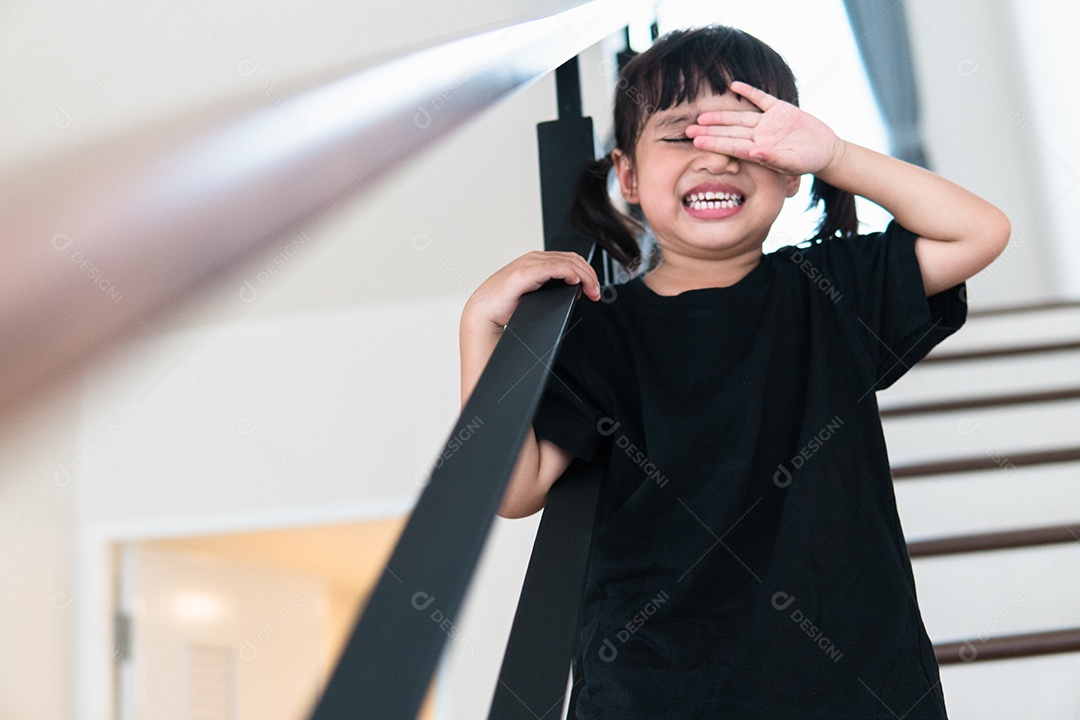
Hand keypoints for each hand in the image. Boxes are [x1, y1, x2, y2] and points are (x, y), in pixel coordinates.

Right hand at [463, 250, 600, 332]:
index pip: (570, 259)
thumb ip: (551, 288)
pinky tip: (577, 282)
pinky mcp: (525, 272)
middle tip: (596, 293)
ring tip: (592, 291)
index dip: (587, 272)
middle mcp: (534, 258)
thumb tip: (575, 290)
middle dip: (590, 275)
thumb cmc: (505, 306)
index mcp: (536, 262)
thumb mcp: (535, 294)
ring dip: (586, 276)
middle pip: (573, 259)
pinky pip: (555, 267)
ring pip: (568, 262)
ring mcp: (529, 263)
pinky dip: (570, 272)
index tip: (594, 291)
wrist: (484, 312)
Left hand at [685, 81, 844, 176]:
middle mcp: (759, 136)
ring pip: (740, 117)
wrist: (825, 150)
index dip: (713, 143)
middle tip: (688, 130)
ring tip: (702, 116)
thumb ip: (773, 159)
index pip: (731, 146)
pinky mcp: (780, 109)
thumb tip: (754, 154)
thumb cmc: (808, 161)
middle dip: (709, 131)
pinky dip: (749, 91)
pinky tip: (734, 85)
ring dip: (721, 116)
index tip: (696, 142)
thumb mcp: (793, 163)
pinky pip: (761, 98)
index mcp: (759, 150)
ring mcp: (768, 122)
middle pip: (730, 132)